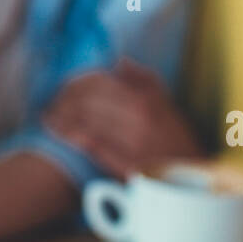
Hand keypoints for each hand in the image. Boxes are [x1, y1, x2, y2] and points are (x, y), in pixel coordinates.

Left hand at [44, 60, 202, 179]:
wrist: (195, 179)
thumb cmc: (177, 138)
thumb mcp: (167, 102)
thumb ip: (144, 79)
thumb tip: (119, 62)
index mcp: (146, 101)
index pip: (100, 83)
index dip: (77, 83)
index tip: (63, 87)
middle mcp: (138, 120)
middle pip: (88, 102)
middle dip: (64, 100)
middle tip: (51, 103)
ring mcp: (133, 144)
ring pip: (86, 123)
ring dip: (61, 119)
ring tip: (47, 118)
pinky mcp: (127, 167)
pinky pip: (93, 146)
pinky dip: (72, 136)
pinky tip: (59, 133)